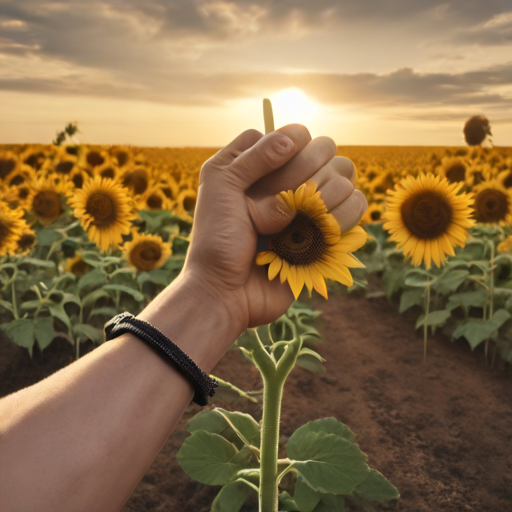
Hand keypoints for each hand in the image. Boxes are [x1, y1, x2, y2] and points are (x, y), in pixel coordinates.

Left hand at [182, 124, 367, 332]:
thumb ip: (255, 155)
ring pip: (345, 175)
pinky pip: (357, 205)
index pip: (294, 135)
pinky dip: (344, 215)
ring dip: (325, 197)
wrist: (227, 292)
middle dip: (305, 176)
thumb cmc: (217, 240)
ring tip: (297, 224)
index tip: (262, 181)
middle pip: (325, 150)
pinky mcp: (327, 231)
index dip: (286, 152)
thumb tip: (296, 138)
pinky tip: (320, 232)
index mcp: (261, 164)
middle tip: (279, 208)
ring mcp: (310, 206)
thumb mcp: (221, 186)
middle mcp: (288, 181)